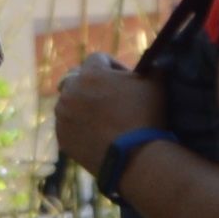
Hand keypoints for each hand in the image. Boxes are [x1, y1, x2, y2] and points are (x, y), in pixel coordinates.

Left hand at [50, 54, 162, 177]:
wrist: (135, 159)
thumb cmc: (145, 116)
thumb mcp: (155, 84)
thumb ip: (152, 67)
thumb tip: (154, 63)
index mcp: (90, 73)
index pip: (98, 58)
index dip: (114, 66)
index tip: (126, 80)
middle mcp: (70, 91)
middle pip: (76, 78)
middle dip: (91, 83)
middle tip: (110, 97)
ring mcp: (63, 116)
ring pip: (68, 103)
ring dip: (81, 105)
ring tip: (102, 117)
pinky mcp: (63, 138)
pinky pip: (68, 126)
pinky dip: (78, 126)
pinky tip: (96, 134)